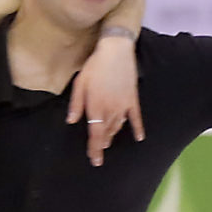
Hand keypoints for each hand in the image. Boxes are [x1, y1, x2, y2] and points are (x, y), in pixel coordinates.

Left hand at [66, 32, 144, 165]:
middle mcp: (111, 110)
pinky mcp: (132, 99)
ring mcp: (124, 105)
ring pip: (118, 126)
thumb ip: (76, 104)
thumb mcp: (80, 83)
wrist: (116, 51)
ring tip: (108, 141)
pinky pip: (136, 118)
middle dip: (102, 143)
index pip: (96, 134)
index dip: (95, 148)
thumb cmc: (95, 66)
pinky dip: (137, 128)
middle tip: (99, 151)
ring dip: (113, 135)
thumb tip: (71, 121)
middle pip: (107, 132)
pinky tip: (139, 138)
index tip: (95, 160)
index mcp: (96, 107)